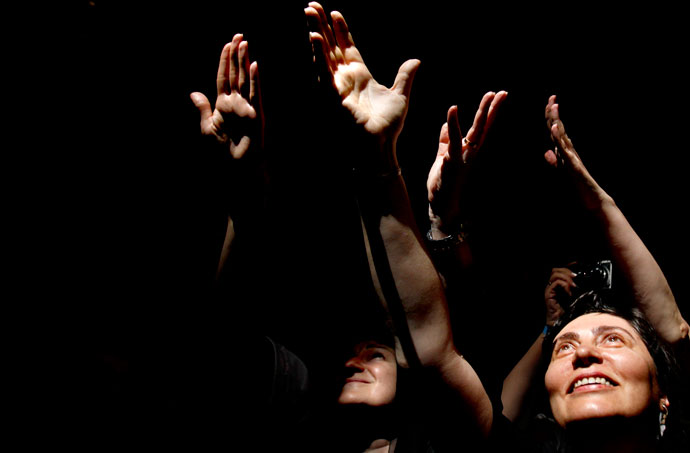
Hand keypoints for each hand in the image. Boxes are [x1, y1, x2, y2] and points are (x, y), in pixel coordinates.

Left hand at [190, 34, 263, 158]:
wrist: (236, 167)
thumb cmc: (222, 151)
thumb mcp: (207, 128)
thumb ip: (202, 108)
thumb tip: (194, 93)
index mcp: (223, 104)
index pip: (224, 77)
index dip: (224, 60)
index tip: (227, 44)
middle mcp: (236, 103)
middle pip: (235, 74)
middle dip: (236, 54)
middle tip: (239, 35)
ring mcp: (247, 108)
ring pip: (245, 80)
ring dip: (244, 61)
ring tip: (244, 44)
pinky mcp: (256, 115)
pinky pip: (255, 94)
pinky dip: (255, 80)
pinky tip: (254, 66)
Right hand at [304, 2, 419, 169]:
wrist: (380, 145)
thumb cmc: (388, 126)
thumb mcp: (401, 95)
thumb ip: (405, 76)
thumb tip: (415, 61)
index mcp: (360, 76)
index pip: (347, 47)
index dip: (341, 30)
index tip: (334, 13)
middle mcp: (345, 78)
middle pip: (331, 45)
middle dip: (322, 25)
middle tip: (312, 5)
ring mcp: (337, 85)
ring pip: (323, 53)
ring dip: (316, 32)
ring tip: (309, 11)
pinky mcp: (332, 94)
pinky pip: (323, 71)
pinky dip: (319, 54)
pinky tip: (315, 37)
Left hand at [427, 92, 506, 237]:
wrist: (442, 207)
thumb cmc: (443, 185)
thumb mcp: (443, 158)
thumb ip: (445, 141)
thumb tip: (447, 124)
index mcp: (468, 151)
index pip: (482, 129)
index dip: (489, 113)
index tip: (496, 96)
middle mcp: (470, 154)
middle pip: (484, 127)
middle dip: (492, 109)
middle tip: (501, 93)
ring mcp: (464, 158)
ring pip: (476, 132)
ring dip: (483, 113)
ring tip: (489, 95)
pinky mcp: (453, 163)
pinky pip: (454, 141)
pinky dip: (454, 124)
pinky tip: (454, 109)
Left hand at [544, 95, 607, 210]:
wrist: (592, 202)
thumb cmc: (578, 188)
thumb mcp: (562, 172)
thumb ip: (555, 162)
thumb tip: (547, 152)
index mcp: (564, 152)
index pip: (555, 131)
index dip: (551, 117)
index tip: (549, 102)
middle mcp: (568, 152)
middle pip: (558, 129)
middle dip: (553, 113)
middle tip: (551, 97)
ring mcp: (571, 157)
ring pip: (561, 136)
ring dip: (556, 120)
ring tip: (553, 105)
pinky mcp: (573, 165)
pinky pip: (564, 149)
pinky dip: (559, 138)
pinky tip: (555, 128)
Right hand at [544, 267, 575, 325]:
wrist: (561, 324)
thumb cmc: (568, 312)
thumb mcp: (576, 297)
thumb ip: (578, 289)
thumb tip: (586, 281)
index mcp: (558, 285)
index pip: (560, 270)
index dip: (568, 265)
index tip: (577, 264)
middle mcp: (552, 286)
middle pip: (555, 269)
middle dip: (567, 270)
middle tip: (576, 277)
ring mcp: (549, 290)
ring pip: (555, 274)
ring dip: (566, 278)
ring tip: (574, 285)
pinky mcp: (548, 294)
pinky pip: (555, 283)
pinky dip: (565, 286)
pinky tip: (570, 292)